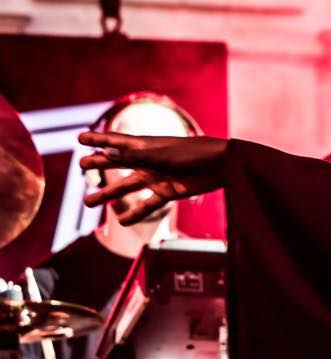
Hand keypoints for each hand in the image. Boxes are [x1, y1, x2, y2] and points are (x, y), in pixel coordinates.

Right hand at [78, 132, 227, 224]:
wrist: (222, 166)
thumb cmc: (193, 153)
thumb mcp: (161, 153)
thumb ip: (135, 154)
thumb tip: (108, 150)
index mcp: (147, 145)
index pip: (118, 141)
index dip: (99, 139)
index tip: (81, 137)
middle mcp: (150, 160)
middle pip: (120, 162)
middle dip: (100, 163)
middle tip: (81, 166)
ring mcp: (158, 176)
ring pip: (128, 185)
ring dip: (109, 194)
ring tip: (88, 202)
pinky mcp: (169, 191)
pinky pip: (148, 204)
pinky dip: (136, 213)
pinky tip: (123, 221)